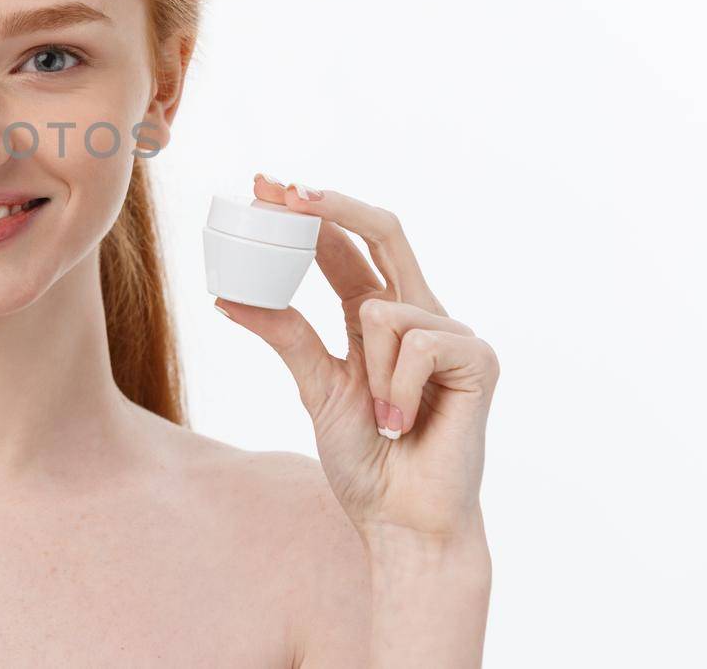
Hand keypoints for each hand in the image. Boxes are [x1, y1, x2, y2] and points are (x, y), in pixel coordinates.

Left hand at [214, 175, 499, 544]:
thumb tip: (226, 296)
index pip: (344, 247)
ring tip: (380, 416)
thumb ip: (284, 335)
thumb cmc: (365, 459)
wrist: (401, 518)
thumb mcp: (315, 386)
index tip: (263, 187)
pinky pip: (418, 342)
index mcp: (376, 316)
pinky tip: (405, 422)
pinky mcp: (480, 359)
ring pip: (381, 308)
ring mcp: (453, 334)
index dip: (309, 214)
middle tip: (284, 190)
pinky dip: (397, 388)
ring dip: (367, 371)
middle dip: (332, 207)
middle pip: (384, 232)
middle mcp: (416, 313)